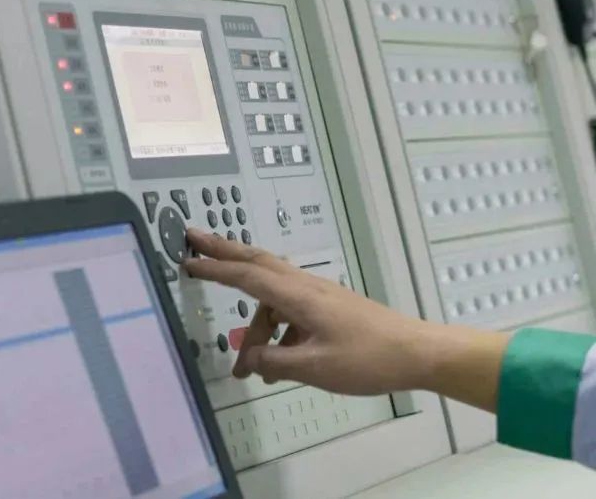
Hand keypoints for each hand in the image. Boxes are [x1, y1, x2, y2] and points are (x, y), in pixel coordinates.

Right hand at [182, 229, 437, 395]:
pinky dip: (274, 330)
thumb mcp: (315, 368)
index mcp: (298, 296)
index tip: (187, 260)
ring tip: (244, 366)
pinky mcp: (329, 306)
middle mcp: (305, 286)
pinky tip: (277, 363)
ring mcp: (318, 294)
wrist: (418, 353)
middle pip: (256, 261)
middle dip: (223, 250)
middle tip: (193, 238)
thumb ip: (275, 362)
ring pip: (271, 293)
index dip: (214, 269)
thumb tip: (248, 358)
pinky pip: (289, 309)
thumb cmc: (367, 359)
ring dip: (253, 323)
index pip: (246, 276)